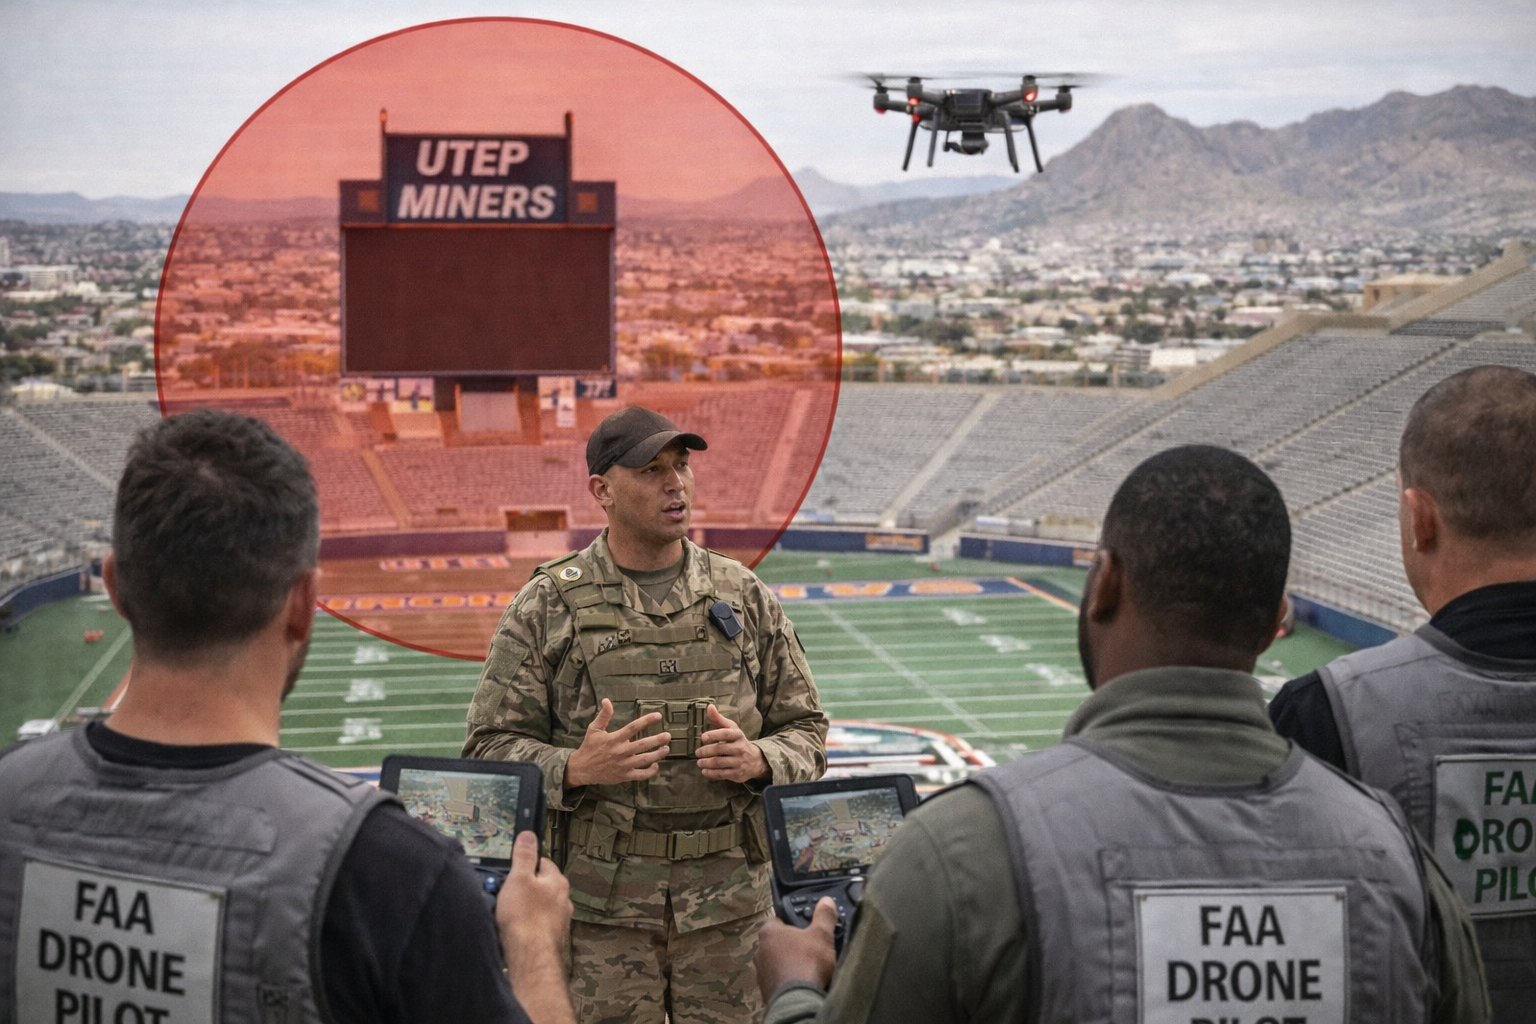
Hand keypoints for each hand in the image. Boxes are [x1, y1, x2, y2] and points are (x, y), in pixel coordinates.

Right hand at [497, 831, 575, 1023]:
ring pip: (539, 908)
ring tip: (506, 914)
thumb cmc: (525, 917)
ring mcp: (559, 921)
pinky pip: (536, 926)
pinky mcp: (551, 938)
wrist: (530, 957)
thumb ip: (524, 856)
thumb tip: (529, 835)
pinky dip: (526, 926)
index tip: (513, 870)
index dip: (526, 865)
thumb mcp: (519, 878)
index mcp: (557, 882)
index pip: (543, 863)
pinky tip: (513, 931)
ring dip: (524, 909)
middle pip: (541, 887)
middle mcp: (563, 900)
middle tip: (505, 894)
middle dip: (524, 889)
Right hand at [564, 698, 670, 788]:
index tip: (658, 716)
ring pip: (644, 760)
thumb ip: (603, 715)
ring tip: (666, 748)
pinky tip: (656, 765)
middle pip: (642, 745)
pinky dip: (650, 771)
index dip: (646, 721)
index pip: (632, 728)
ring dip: (657, 754)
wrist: (582, 769)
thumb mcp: (594, 729)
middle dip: (657, 740)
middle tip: (668, 735)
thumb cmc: (589, 747)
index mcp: (613, 739)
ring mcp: (623, 765)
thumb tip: (607, 700)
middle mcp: (620, 752)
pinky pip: (640, 775)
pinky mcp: (624, 776)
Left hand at [696, 704, 768, 781]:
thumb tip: (709, 707)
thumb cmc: (738, 742)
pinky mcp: (737, 773)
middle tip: (697, 752)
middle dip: (706, 751)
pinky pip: (722, 774)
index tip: (703, 737)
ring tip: (699, 762)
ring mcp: (739, 761)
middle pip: (720, 749)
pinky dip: (711, 773)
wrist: (755, 760)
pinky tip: (705, 771)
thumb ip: (718, 719)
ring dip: (706, 763)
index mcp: (738, 735)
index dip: (713, 735)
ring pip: (719, 762)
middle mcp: (740, 748)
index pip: (725, 734)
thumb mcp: (731, 729)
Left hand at [755, 897, 837, 1000]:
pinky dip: (788, 978)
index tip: (804, 926)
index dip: (791, 921)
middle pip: (776, 941)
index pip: (777, 919)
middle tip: (809, 947)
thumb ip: (824, 916)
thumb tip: (827, 901)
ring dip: (788, 962)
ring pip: (776, 961)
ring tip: (807, 966)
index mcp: (769, 932)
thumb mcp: (822, 935)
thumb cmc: (807, 961)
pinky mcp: (766, 990)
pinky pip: (778, 979)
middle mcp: (759, 950)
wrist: (797, 1000)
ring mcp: (761, 972)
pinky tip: (801, 981)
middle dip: (790, 943)